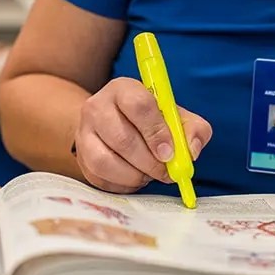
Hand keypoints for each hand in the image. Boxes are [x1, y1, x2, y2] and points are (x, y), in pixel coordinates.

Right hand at [75, 77, 212, 193]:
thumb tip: (192, 151)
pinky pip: (100, 178)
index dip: (157, 132)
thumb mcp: (177, 117)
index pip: (138, 106)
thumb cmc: (151, 120)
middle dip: (149, 162)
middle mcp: (97, 107)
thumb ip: (193, 130)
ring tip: (149, 174)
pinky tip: (135, 177)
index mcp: (123, 89)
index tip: (170, 153)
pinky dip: (122, 184)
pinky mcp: (80, 156)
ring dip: (135, 175)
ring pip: (106, 161)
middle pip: (122, 138)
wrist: (115, 125)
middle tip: (166, 172)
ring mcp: (84, 133)